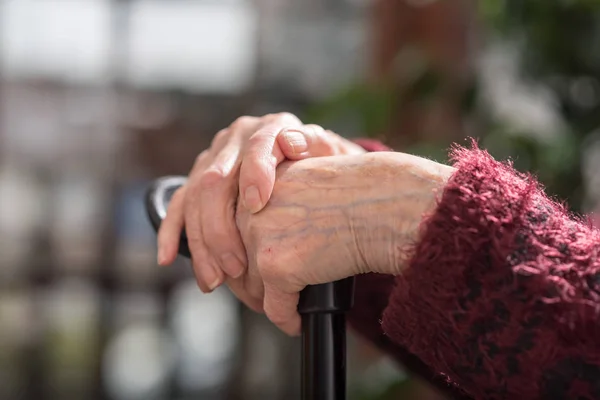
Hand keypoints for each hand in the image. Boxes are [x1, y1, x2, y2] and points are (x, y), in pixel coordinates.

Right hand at [156, 113, 365, 293]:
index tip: (258, 206)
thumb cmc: (326, 168)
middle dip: (220, 228)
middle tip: (235, 267)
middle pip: (216, 179)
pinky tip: (169, 258)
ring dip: (200, 242)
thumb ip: (319, 147)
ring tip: (214, 279)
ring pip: (195, 197)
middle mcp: (238, 138)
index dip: (255, 174)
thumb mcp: (334, 156)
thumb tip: (294, 143)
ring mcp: (215, 157)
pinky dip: (172, 232)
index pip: (258, 146)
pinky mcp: (200, 177)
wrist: (313, 164)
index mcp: (271, 128)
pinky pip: (180, 204)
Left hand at [235, 152, 454, 334]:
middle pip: (236, 262)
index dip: (244, 258)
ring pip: (254, 288)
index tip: (257, 272)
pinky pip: (275, 309)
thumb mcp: (306, 188)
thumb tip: (261, 244)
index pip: (232, 231)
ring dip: (269, 303)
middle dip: (253, 285)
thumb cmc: (360, 193)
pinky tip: (298, 323)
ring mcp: (259, 236)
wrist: (384, 202)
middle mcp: (249, 209)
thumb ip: (279, 207)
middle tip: (269, 298)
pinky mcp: (276, 266)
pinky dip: (288, 320)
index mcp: (255, 184)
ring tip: (288, 308)